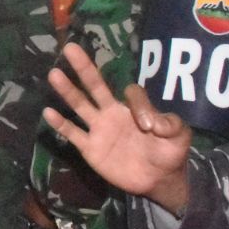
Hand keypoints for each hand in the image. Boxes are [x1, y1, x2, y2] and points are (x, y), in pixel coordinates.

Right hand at [43, 42, 192, 213]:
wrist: (157, 181)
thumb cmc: (169, 153)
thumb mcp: (180, 137)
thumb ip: (172, 124)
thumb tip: (152, 122)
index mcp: (133, 108)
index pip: (131, 92)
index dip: (139, 105)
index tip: (149, 127)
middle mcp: (111, 113)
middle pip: (96, 86)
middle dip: (84, 68)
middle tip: (70, 48)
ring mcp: (98, 129)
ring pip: (80, 105)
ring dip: (67, 90)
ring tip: (54, 74)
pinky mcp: (90, 148)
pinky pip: (73, 133)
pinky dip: (61, 124)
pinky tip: (48, 112)